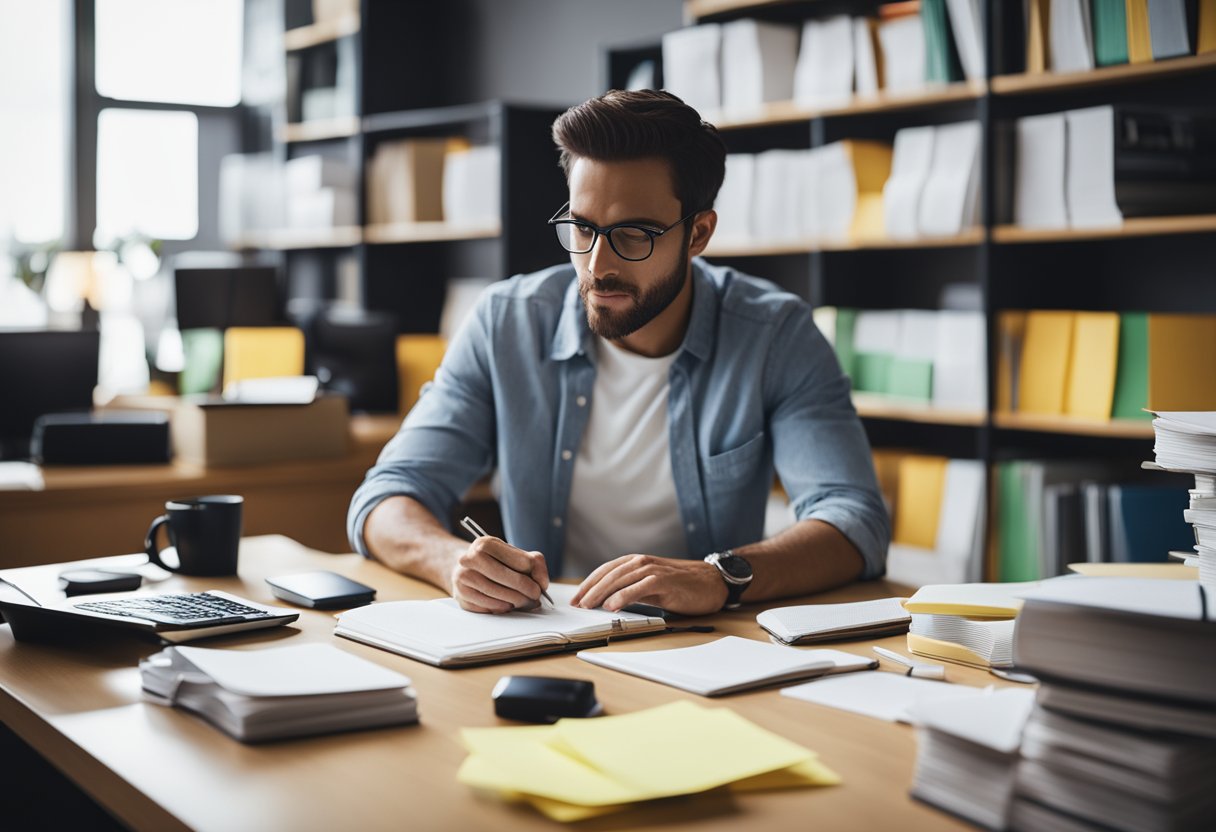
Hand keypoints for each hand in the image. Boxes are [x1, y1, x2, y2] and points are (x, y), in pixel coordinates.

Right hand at [450, 536, 549, 613]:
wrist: (465, 568)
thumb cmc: (494, 562)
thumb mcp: (512, 555)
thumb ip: (534, 563)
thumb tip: (542, 583)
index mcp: (486, 543)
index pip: (522, 561)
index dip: (536, 576)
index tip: (541, 586)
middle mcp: (471, 558)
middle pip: (509, 579)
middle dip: (527, 592)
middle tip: (535, 599)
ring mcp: (463, 577)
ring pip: (498, 594)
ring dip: (516, 602)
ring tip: (524, 603)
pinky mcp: (461, 595)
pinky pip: (487, 606)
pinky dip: (501, 608)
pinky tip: (507, 606)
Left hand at [570, 555, 727, 616]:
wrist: (712, 582)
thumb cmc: (682, 586)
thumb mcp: (651, 587)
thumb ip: (631, 590)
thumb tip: (608, 602)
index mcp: (636, 562)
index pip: (605, 571)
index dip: (588, 583)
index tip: (576, 598)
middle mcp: (642, 562)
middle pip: (609, 575)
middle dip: (590, 590)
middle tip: (577, 604)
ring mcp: (653, 570)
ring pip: (621, 579)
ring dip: (602, 593)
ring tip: (588, 606)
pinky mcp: (665, 581)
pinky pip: (639, 587)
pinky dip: (623, 596)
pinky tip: (612, 605)